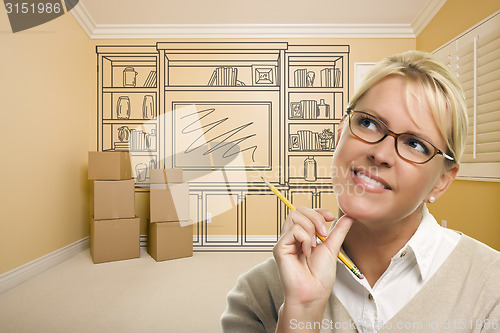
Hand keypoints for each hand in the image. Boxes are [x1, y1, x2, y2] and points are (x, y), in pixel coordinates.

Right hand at [273, 207, 353, 329]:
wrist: (313, 294)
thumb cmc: (320, 277)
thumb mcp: (332, 248)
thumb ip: (338, 231)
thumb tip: (350, 216)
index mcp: (302, 235)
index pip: (305, 212)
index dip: (318, 210)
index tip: (331, 217)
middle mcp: (291, 236)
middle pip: (298, 210)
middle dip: (315, 217)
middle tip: (324, 234)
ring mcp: (285, 241)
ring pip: (294, 216)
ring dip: (310, 227)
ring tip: (315, 245)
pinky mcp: (280, 247)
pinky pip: (293, 230)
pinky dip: (305, 238)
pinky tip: (307, 252)